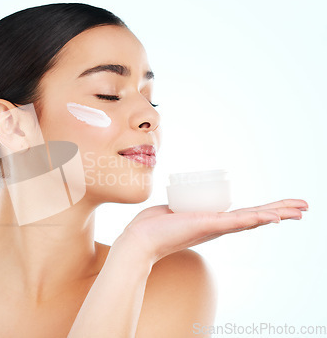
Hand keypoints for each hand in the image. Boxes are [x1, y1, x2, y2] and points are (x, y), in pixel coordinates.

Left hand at [116, 199, 308, 265]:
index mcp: (213, 222)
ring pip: (252, 218)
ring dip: (277, 213)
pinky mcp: (207, 225)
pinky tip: (273, 217)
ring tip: (300, 210)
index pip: (245, 215)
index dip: (265, 211)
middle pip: (255, 217)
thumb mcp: (174, 211)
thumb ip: (180, 208)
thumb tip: (178, 204)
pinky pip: (236, 221)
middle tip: (305, 207)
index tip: (283, 209)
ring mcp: (215, 227)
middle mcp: (218, 227)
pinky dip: (256, 219)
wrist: (140, 239)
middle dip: (281, 211)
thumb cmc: (154, 226)